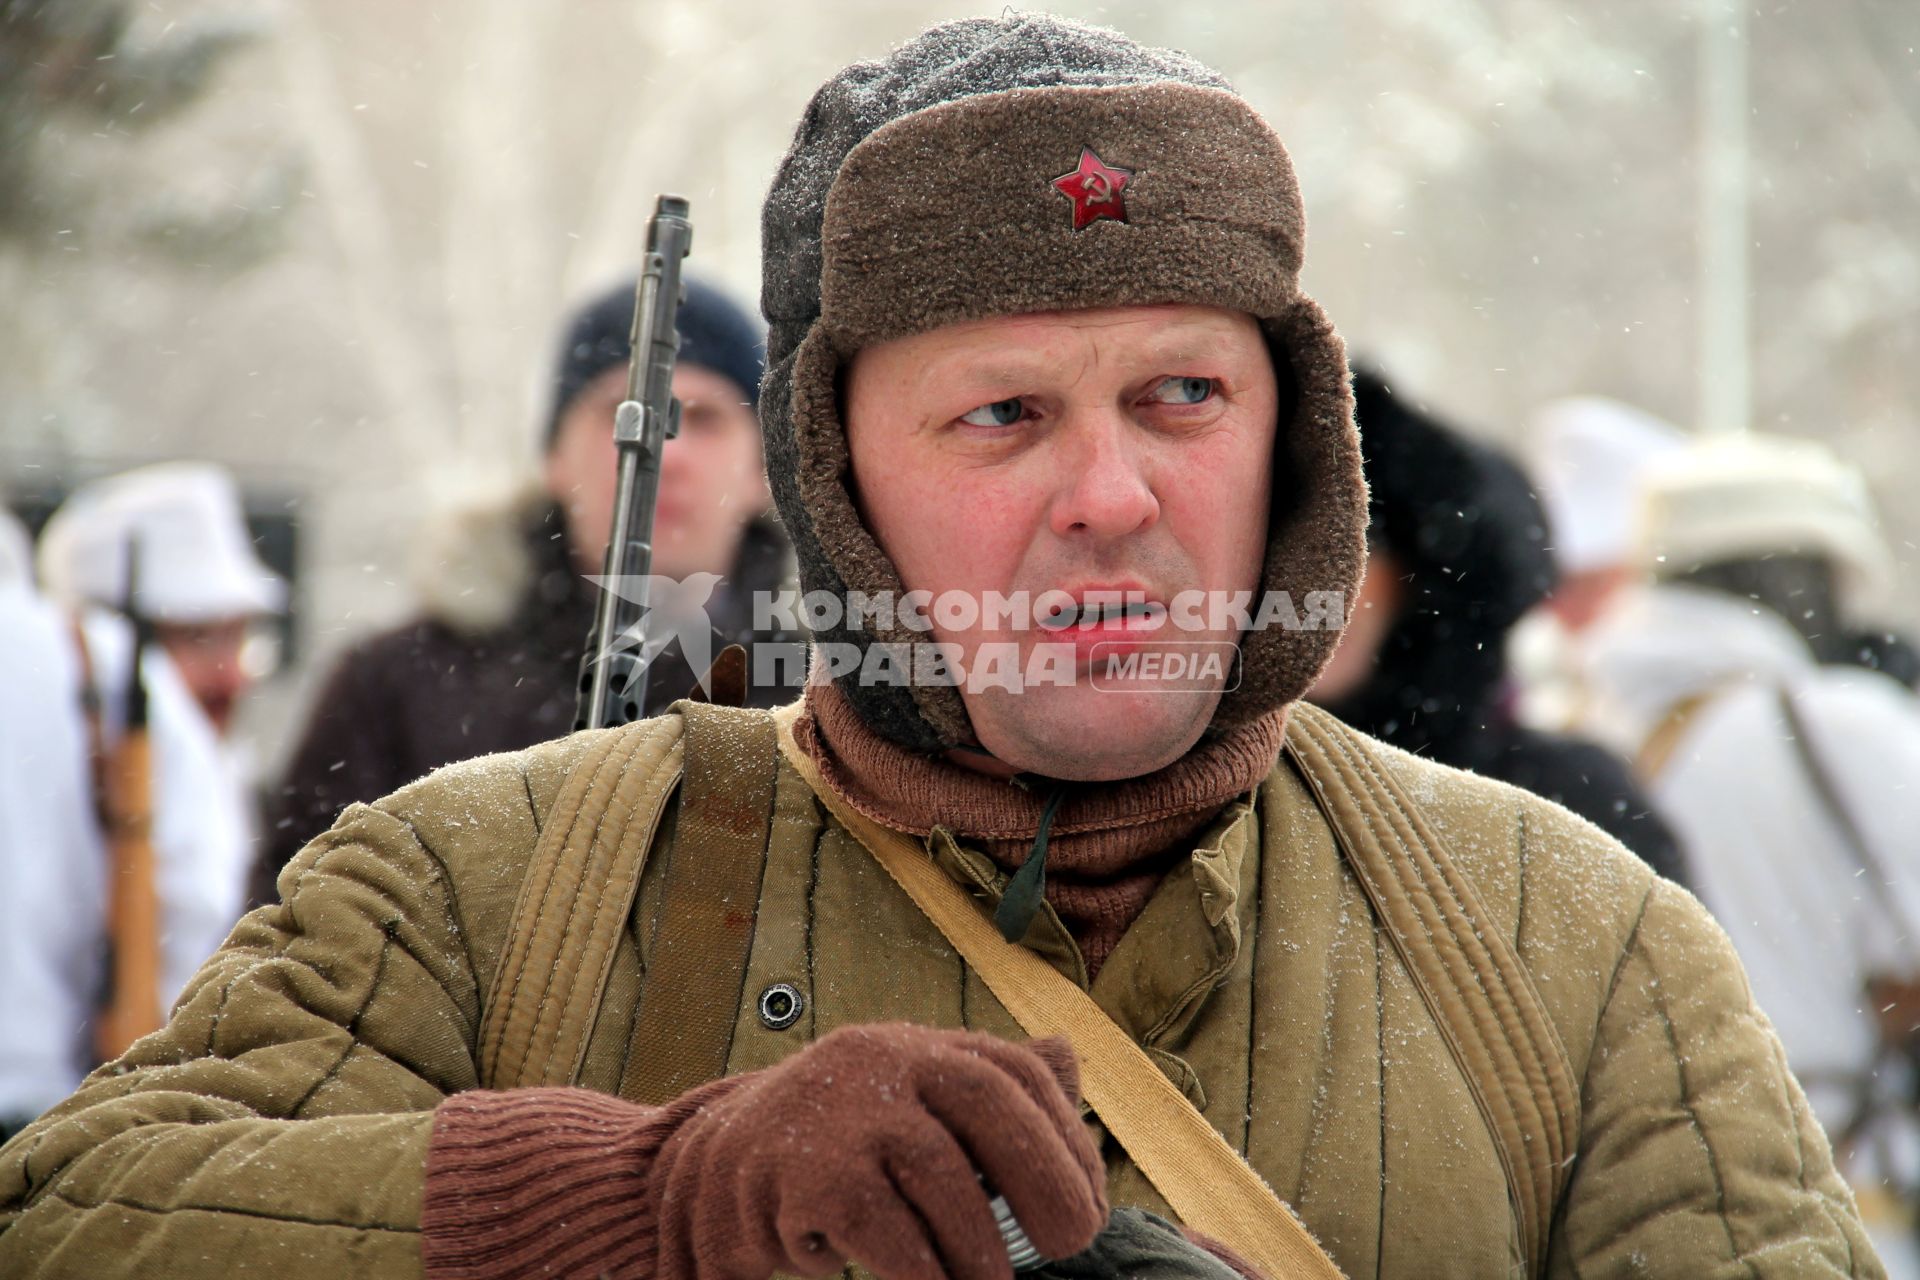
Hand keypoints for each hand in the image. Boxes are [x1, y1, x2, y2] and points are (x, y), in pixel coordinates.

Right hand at [649, 1022, 1108, 1279]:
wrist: (712, 1168)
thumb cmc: (840, 1147)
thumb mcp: (912, 1109)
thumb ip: (988, 1093)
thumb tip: (1068, 1060)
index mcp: (920, 1049)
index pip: (1013, 1070)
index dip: (1065, 1137)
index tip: (1092, 1207)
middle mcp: (884, 1059)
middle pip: (986, 1099)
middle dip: (1044, 1174)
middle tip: (1072, 1244)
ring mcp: (843, 1110)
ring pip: (939, 1173)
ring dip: (980, 1245)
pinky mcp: (807, 1172)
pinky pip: (882, 1227)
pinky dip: (920, 1271)